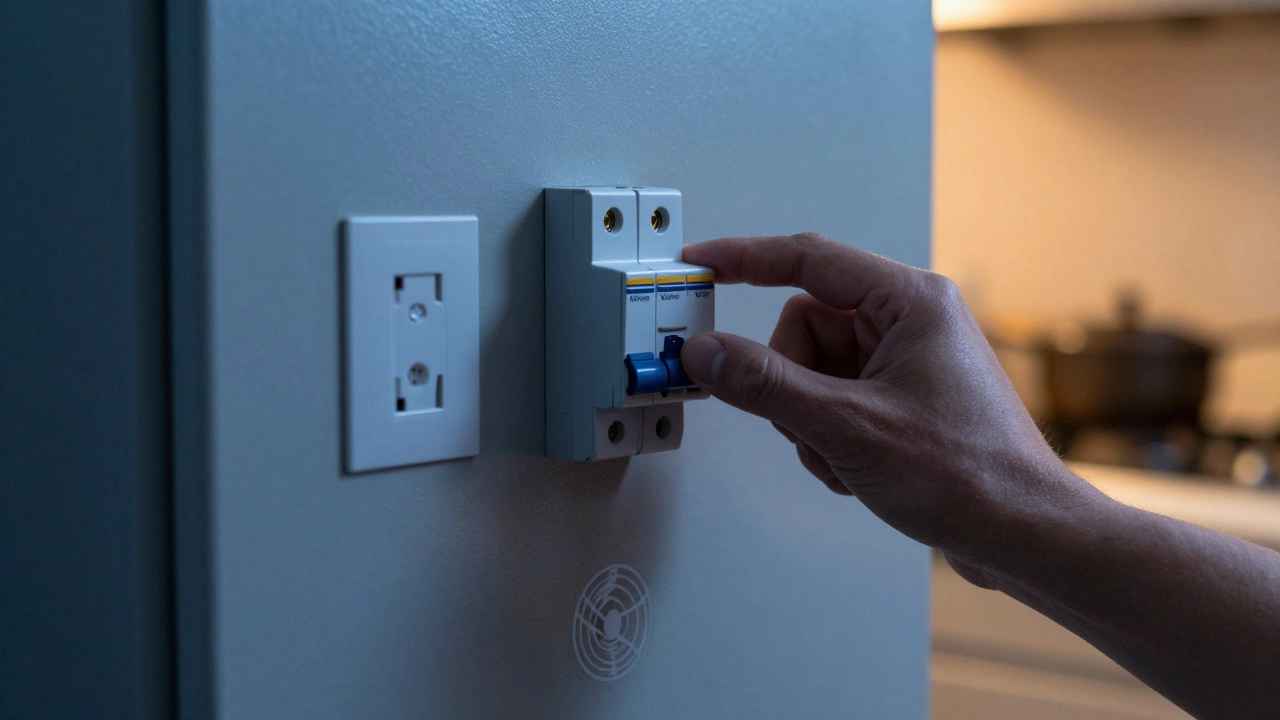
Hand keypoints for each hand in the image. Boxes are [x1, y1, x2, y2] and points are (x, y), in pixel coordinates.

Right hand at [679, 233, 1104, 573]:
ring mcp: (905, 363)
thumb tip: (707, 353)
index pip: (808, 259)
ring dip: (811, 422)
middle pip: (804, 328)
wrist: (1022, 534)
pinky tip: (858, 469)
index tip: (700, 265)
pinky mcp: (901, 399)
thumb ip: (765, 385)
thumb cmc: (970, 474)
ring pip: (812, 372)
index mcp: (909, 301)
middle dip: (793, 384)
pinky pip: (832, 401)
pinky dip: (829, 439)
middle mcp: (910, 322)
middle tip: (814, 424)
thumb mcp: (847, 426)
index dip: (744, 259)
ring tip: (847, 456)